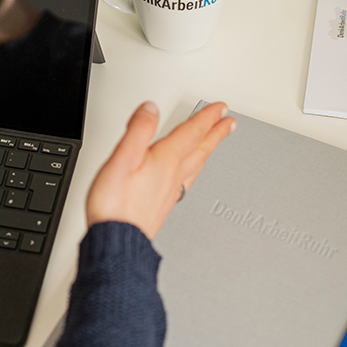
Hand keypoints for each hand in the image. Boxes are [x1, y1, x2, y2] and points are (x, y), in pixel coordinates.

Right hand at [87, 101, 235, 239]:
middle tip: (229, 123)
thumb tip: (151, 108)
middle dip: (215, 133)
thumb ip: (139, 130)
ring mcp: (171, 191)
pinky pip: (188, 181)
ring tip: (216, 142)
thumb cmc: (116, 203)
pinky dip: (195, 170)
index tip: (221, 108)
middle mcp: (173, 175)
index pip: (191, 133)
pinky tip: (191, 174)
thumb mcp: (122, 157)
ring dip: (208, 150)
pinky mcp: (164, 204)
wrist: (118, 239)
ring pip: (197, 165)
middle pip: (200, 149)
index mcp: (165, 160)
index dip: (207, 117)